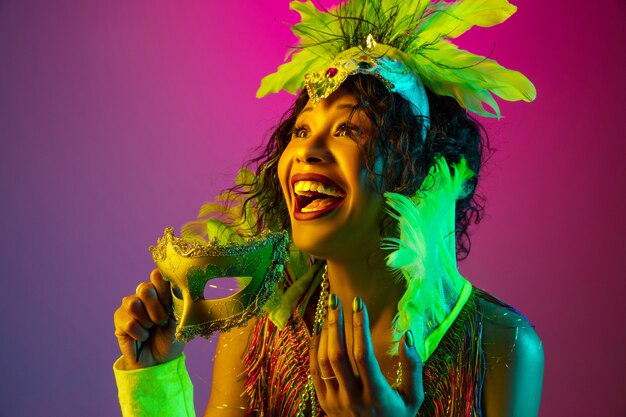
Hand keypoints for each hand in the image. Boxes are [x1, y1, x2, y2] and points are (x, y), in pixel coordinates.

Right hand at [113, 268, 184, 368]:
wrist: (161, 360)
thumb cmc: (172, 337)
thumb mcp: (180, 321)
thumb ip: (177, 303)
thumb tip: (175, 287)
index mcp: (161, 289)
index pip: (158, 275)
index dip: (164, 290)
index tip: (171, 306)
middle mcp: (144, 293)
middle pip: (145, 288)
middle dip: (157, 309)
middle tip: (162, 321)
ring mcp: (130, 305)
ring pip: (133, 304)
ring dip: (147, 322)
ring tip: (152, 329)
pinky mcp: (120, 319)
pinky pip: (129, 323)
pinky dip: (141, 334)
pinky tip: (143, 337)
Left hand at [310, 295, 423, 415]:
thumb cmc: (397, 416)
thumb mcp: (413, 397)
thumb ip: (413, 367)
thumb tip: (408, 335)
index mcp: (377, 396)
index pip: (364, 355)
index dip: (360, 327)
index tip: (358, 303)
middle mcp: (353, 398)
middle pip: (338, 355)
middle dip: (337, 323)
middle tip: (336, 299)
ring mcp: (335, 401)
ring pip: (324, 362)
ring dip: (325, 333)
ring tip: (330, 312)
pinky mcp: (324, 402)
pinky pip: (314, 371)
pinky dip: (315, 348)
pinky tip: (321, 331)